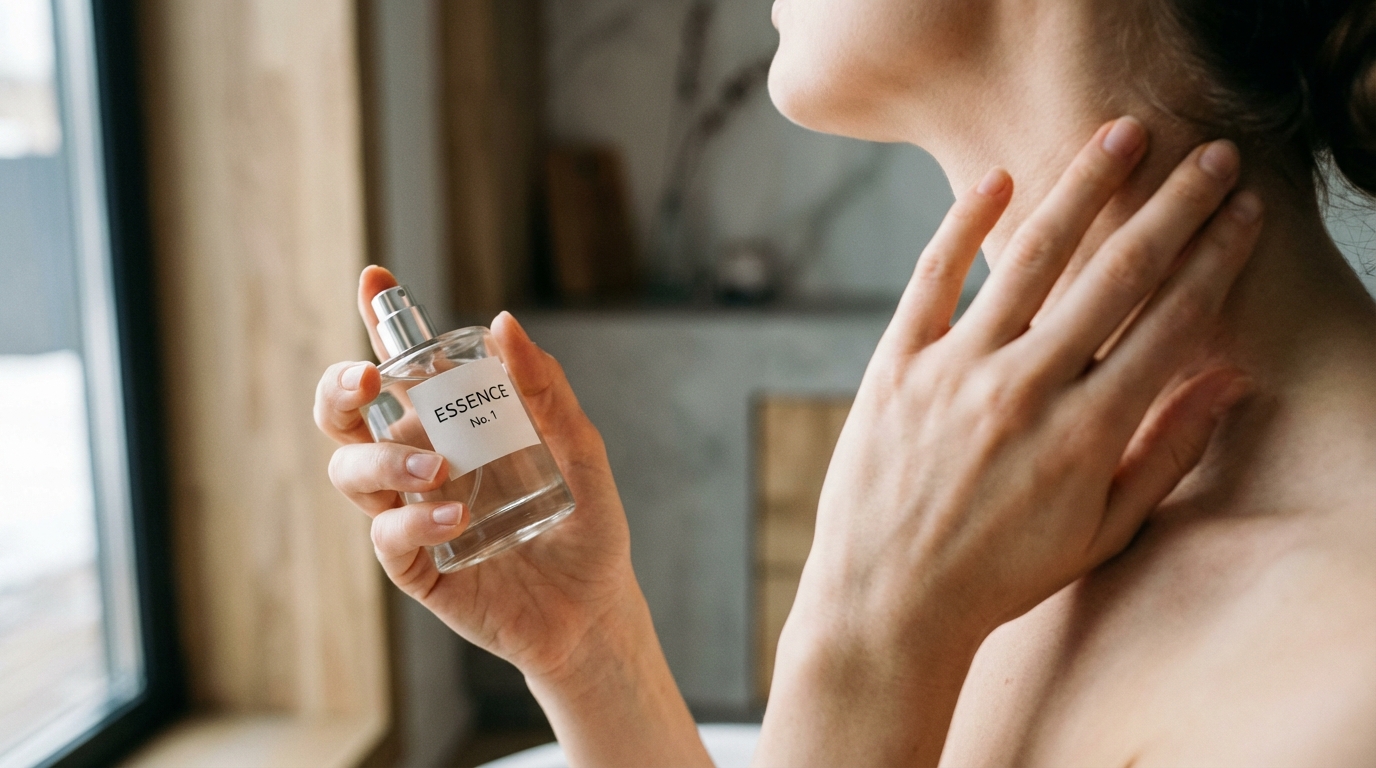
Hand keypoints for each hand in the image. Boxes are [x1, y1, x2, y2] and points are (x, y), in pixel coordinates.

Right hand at [314, 267, 634, 680]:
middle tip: (367, 380)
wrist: (596, 608)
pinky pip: (388, 535)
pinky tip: (455, 516)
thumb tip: (504, 324)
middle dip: (338, 390)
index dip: (379, 321)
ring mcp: (412, 515)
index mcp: (452, 426)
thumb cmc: (585, 523)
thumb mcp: (579, 447)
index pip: (404, 371)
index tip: (374, 280)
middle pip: (345, 418)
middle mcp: (419, 464)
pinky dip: (413, 519)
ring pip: (351, 473)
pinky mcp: (416, 567)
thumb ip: (546, 389)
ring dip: (384, 460)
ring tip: (438, 467)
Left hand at [759, 119, 1260, 765]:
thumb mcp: (1100, 530)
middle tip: (1213, 156)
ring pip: (1031, 257)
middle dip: (1176, 208)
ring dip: (1085, 189)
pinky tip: (999, 181)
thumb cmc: (1002, 573)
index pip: (1172, 323)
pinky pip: (932, 277)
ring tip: (1124, 135)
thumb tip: (1230, 382)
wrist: (889, 600)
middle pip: (1116, 275)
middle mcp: (1026, 388)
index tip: (1246, 215)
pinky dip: (963, 225)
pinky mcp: (895, 364)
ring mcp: (956, 370)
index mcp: (1088, 432)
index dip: (1217, 261)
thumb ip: (1165, 452)